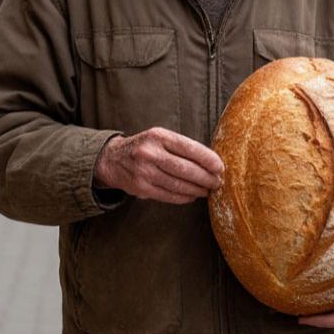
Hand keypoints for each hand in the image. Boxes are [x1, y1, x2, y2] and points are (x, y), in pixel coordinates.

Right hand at [94, 127, 223, 203]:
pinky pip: (168, 195)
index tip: (220, 167)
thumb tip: (211, 161)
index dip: (207, 159)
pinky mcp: (141, 188)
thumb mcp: (160, 138)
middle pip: (185, 169)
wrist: (113, 159)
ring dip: (197, 189)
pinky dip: (184, 197)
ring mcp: (144, 172)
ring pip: (178, 184)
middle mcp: (150, 153)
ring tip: (208, 190)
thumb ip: (181, 147)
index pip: (189, 148)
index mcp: (158, 136)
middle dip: (206, 177)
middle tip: (217, 182)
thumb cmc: (145, 147)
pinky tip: (193, 195)